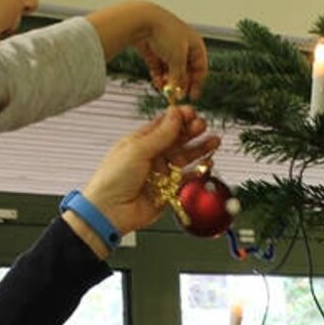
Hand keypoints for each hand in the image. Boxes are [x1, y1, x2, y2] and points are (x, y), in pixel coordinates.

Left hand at [66, 106, 218, 255]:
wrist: (110, 212)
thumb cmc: (113, 180)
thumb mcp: (137, 150)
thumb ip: (161, 134)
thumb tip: (175, 114)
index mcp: (140, 142)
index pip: (163, 124)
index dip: (178, 117)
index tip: (192, 112)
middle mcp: (152, 156)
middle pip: (177, 139)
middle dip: (191, 131)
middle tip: (203, 126)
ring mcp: (161, 173)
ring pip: (185, 157)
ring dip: (200, 148)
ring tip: (213, 141)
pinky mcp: (169, 190)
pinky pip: (187, 178)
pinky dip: (199, 170)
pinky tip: (208, 162)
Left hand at [87, 1, 208, 98]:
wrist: (144, 20)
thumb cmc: (166, 34)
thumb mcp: (177, 60)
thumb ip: (179, 78)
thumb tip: (178, 92)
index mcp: (195, 44)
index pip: (200, 67)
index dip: (198, 83)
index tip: (193, 96)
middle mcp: (183, 46)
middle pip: (185, 71)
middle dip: (181, 84)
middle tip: (176, 96)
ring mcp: (168, 48)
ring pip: (171, 71)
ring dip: (169, 81)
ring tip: (165, 90)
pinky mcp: (154, 51)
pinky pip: (159, 68)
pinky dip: (159, 76)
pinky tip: (157, 83)